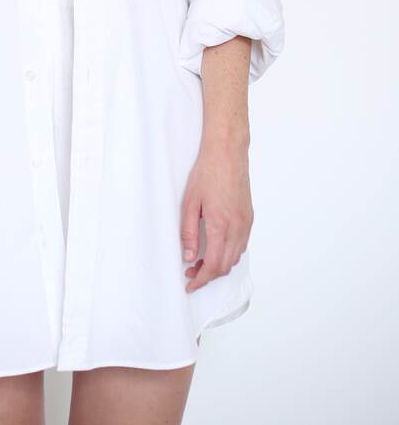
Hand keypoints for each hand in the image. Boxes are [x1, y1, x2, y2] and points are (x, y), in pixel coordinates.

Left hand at [180, 141, 252, 293]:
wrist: (227, 153)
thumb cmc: (207, 173)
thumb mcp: (190, 202)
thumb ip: (188, 231)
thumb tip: (188, 256)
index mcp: (220, 225)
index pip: (212, 265)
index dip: (200, 279)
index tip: (189, 284)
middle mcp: (237, 228)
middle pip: (225, 266)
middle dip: (208, 275)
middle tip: (191, 273)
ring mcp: (246, 223)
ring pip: (235, 257)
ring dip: (219, 265)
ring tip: (200, 260)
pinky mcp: (249, 217)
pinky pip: (241, 245)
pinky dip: (229, 253)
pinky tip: (216, 247)